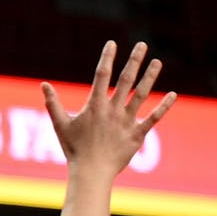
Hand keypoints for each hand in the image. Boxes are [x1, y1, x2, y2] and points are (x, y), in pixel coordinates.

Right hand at [42, 41, 176, 178]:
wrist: (91, 172)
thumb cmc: (74, 149)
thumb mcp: (60, 125)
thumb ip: (53, 103)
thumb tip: (44, 85)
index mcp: (94, 105)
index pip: (102, 75)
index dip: (107, 57)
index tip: (112, 44)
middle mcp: (112, 109)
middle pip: (126, 79)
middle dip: (134, 60)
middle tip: (142, 44)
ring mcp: (126, 121)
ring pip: (141, 94)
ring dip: (150, 76)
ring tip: (157, 61)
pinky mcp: (137, 134)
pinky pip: (153, 118)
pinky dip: (163, 106)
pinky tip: (172, 94)